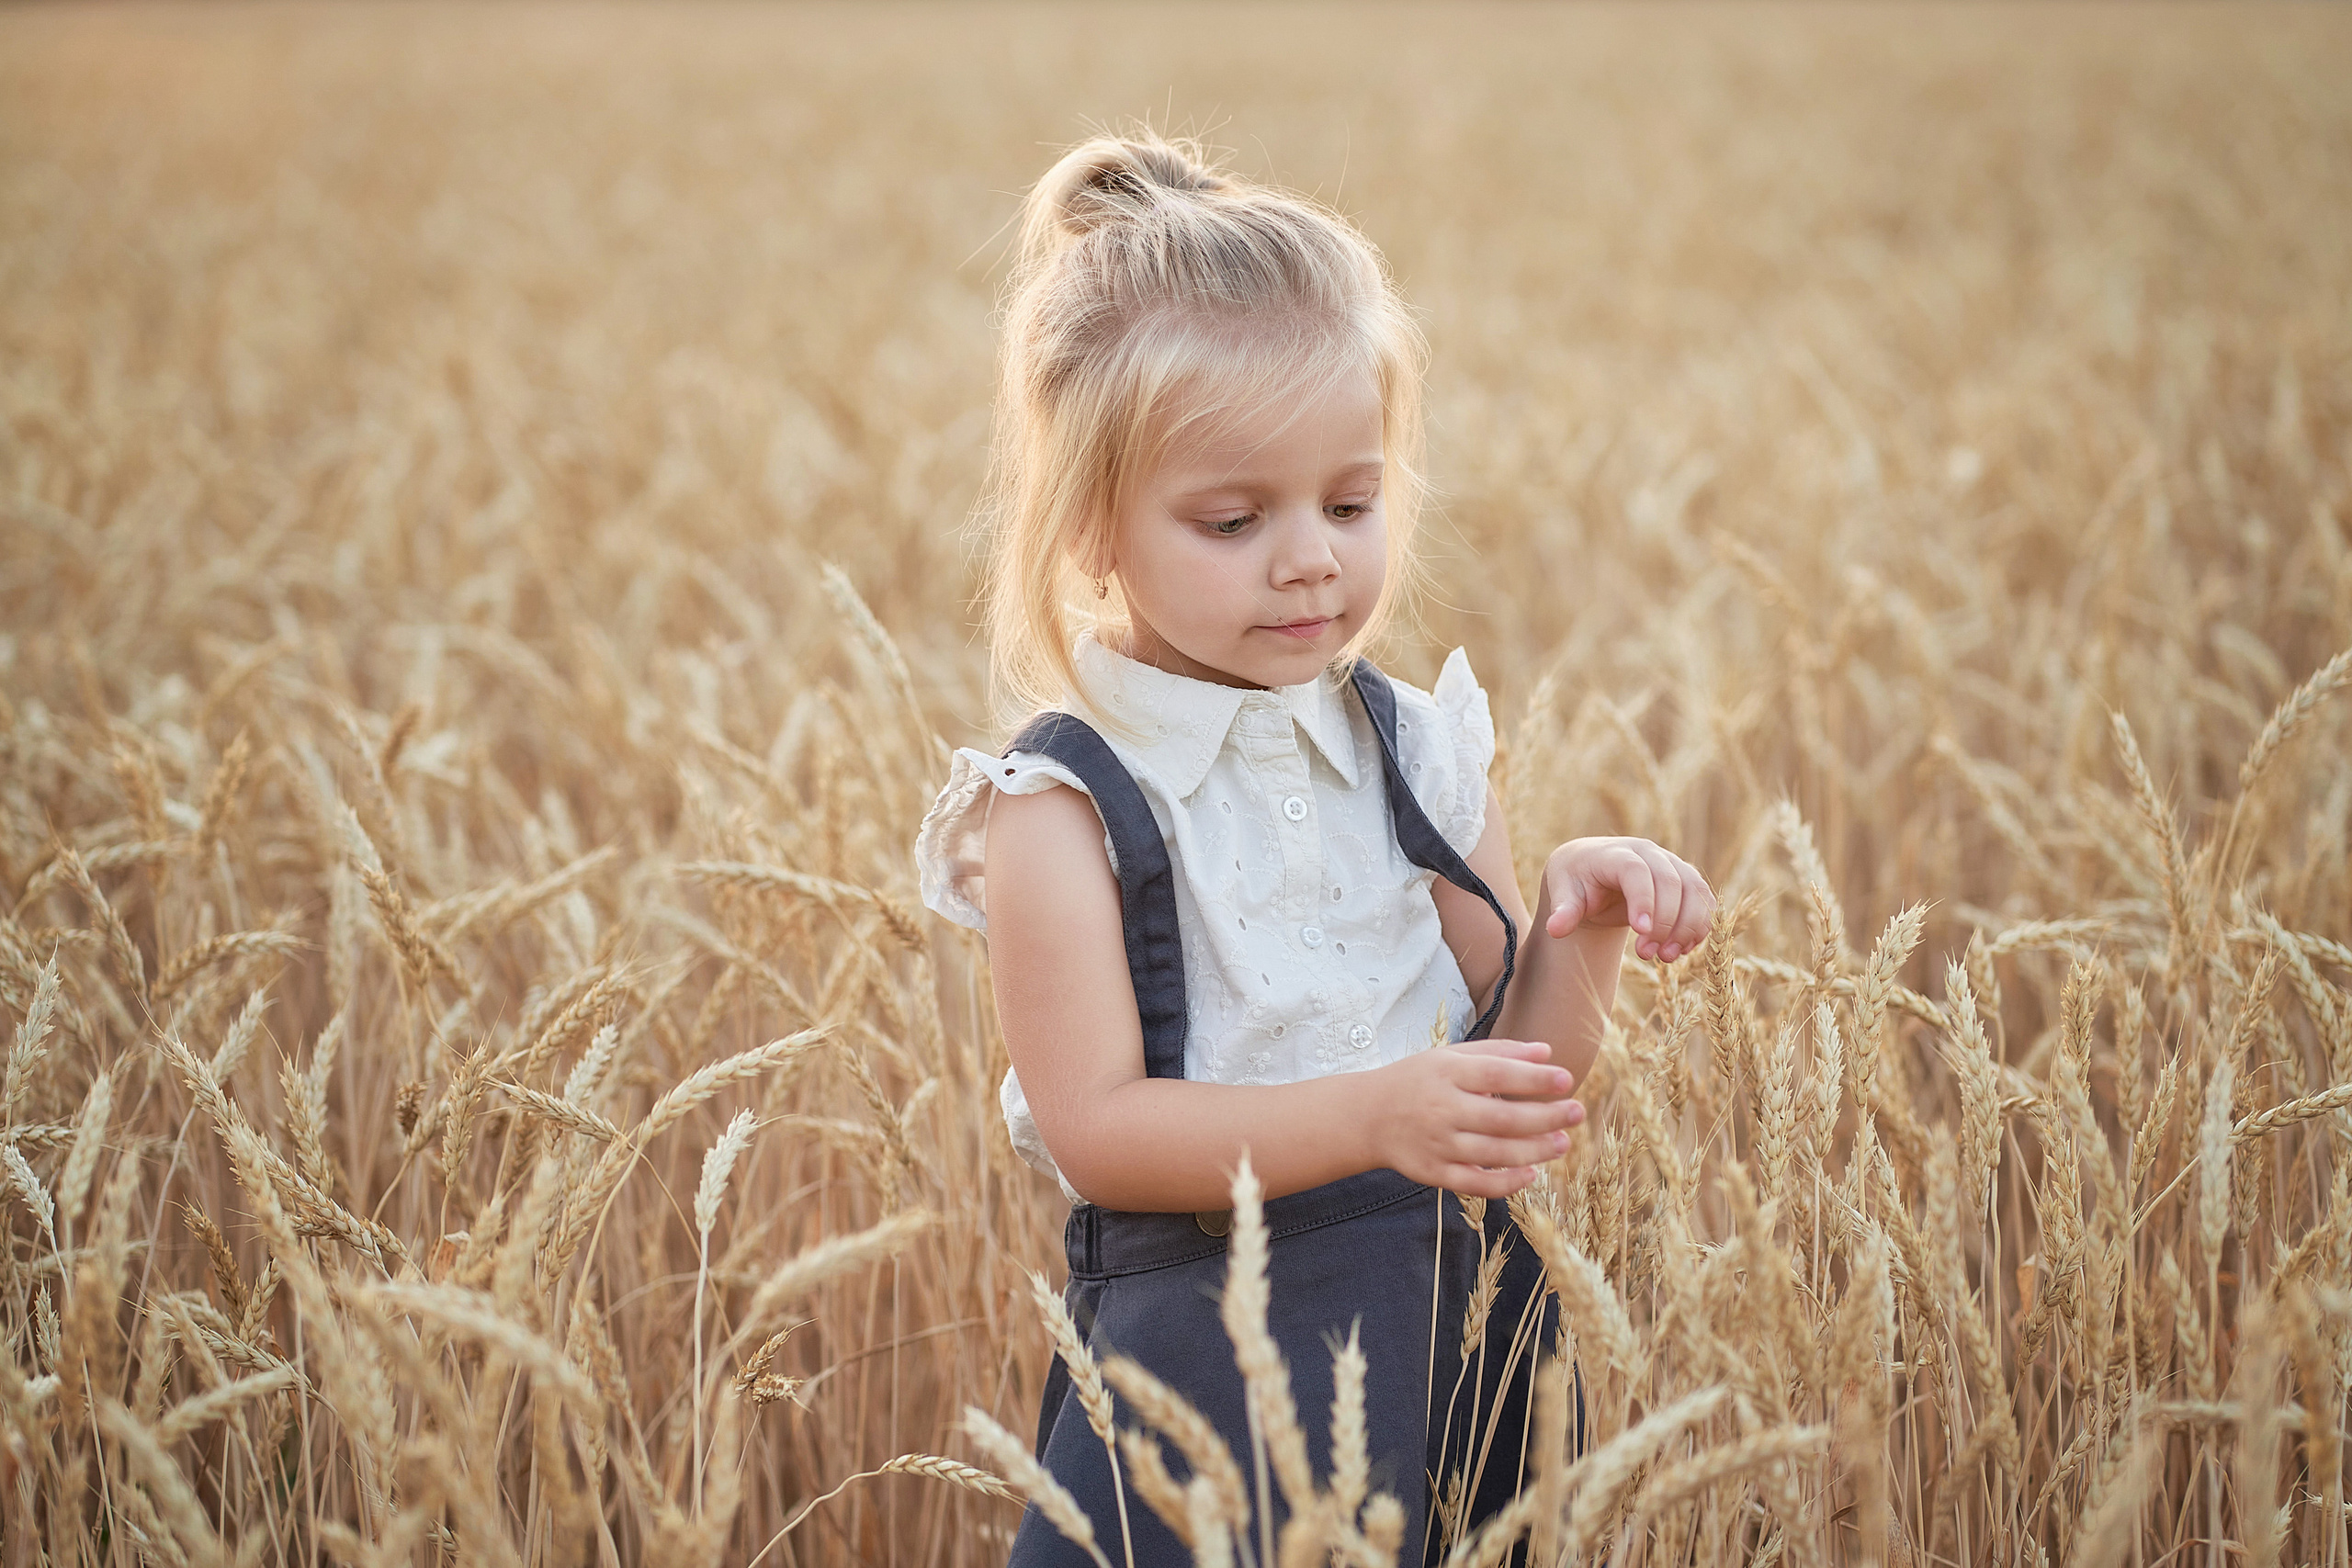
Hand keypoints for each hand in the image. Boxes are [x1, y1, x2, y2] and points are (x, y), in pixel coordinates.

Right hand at [1368, 1038, 1585, 1198]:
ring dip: (1534, 1150)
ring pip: (1494, 1153)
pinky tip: (1532, 1174)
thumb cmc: (1417, 1081)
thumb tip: (1546, 1052)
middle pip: (1501, 1117)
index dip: (1533, 1078)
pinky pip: (1476, 1183)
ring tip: (1562, 1142)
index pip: (1496, 1074)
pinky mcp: (1434, 1173)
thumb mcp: (1450, 1057)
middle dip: (1545, 1117)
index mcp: (1446, 1073)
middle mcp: (1442, 1109)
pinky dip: (1506, 1183)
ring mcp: (1438, 1144)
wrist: (1367, 1116)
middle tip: (1576, 1112)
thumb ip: (1498, 1053)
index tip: (1566, 1079)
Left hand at [1543, 837, 1716, 962]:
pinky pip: (1704, 900)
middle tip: (1648, 955)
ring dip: (1688, 927)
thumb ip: (1563, 910)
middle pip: (1670, 882)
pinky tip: (1682, 950)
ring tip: (1666, 957)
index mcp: (1615, 854)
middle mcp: (1648, 853)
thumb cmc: (1576, 882)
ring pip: (1694, 890)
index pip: (1635, 872)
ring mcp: (1671, 864)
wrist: (1594, 873)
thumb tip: (1556, 929)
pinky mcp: (1686, 879)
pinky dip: (1699, 926)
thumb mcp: (1563, 893)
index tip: (1640, 934)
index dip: (1643, 901)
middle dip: (1664, 923)